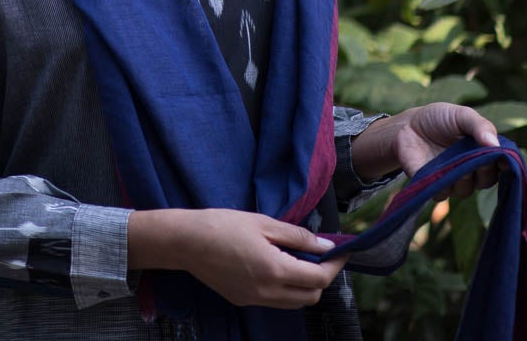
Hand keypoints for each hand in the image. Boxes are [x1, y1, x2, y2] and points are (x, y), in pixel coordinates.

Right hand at [129, 208, 346, 309]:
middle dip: (321, 277)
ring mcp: (255, 299)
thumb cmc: (223, 225)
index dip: (335, 264)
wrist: (185, 241)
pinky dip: (284, 288)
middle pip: (311, 296)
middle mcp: (268, 292)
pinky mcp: (243, 300)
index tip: (341, 251)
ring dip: (304, 286)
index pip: (320, 278)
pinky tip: (274, 266)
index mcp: (276, 270)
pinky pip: (275, 300)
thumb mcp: (263, 223)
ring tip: (297, 260)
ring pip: (294, 302)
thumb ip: (298, 237)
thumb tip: (326, 246)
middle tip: (318, 255)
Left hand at [351, 102, 501, 195]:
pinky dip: (440, 183)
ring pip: (465, 190)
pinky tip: (434, 168)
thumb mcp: (462, 115)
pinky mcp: (433, 186)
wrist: (408, 125)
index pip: (502, 167)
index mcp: (483, 153)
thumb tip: (495, 145)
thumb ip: (480, 126)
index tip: (501, 160)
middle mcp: (472, 171)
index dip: (505, 166)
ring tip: (449, 158)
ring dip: (460, 176)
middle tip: (471, 155)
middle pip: (487, 181)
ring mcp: (453, 180)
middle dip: (482, 170)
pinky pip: (442, 195)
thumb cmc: (439, 119)